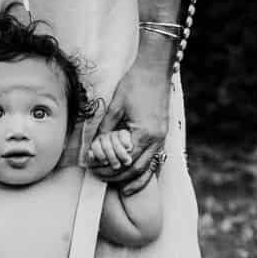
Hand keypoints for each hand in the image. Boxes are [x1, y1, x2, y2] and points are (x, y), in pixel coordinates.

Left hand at [91, 61, 170, 194]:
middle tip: (101, 179)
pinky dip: (145, 170)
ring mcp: (162, 137)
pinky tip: (136, 175)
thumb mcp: (115, 106)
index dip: (108, 169)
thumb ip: (106, 129)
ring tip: (122, 189)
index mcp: (144, 133)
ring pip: (149, 168)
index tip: (94, 171)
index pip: (124, 162)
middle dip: (118, 178)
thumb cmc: (135, 83)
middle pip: (137, 169)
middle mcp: (156, 139)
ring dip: (134, 179)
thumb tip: (94, 147)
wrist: (155, 68)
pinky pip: (155, 158)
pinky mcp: (163, 133)